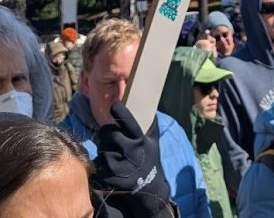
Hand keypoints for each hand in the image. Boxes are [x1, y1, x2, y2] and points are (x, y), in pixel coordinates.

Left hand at [93, 102, 172, 216]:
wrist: (151, 189)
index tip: (113, 105)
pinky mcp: (113, 179)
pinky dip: (99, 165)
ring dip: (103, 150)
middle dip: (106, 134)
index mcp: (141, 140)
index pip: (129, 122)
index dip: (120, 112)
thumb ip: (150, 125)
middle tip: (108, 137)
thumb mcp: (153, 142)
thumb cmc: (150, 160)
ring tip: (110, 153)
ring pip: (102, 151)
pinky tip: (106, 165)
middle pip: (109, 135)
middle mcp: (133, 152)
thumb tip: (150, 105)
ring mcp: (123, 167)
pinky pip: (99, 166)